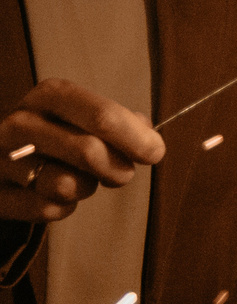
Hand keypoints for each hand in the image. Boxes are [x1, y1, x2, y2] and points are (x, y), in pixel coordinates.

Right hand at [0, 80, 163, 224]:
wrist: (5, 158)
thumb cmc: (60, 134)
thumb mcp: (87, 116)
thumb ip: (123, 122)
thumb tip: (149, 138)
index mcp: (50, 95)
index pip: (103, 115)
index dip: (136, 138)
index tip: (155, 153)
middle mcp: (21, 122)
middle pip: (89, 150)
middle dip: (118, 168)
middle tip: (123, 174)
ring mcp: (3, 158)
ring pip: (65, 184)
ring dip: (86, 188)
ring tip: (83, 180)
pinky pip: (46, 208)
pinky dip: (63, 207)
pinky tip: (57, 196)